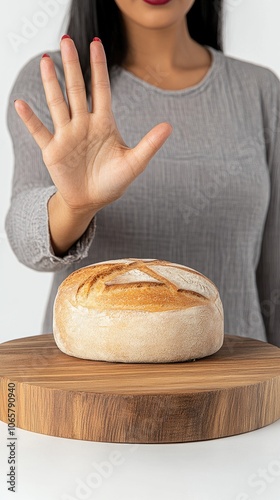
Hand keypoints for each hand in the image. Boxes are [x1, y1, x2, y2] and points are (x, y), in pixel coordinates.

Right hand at [14, 36, 172, 216]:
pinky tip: (21, 103)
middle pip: (76, 89)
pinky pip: (39, 131)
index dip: (98, 67)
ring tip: (46, 60)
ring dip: (51, 83)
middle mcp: (84, 124)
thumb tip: (169, 126)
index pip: (100, 89)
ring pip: (58, 103)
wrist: (92, 201)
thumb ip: (149, 144)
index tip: (96, 43)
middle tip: (66, 40)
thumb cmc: (113, 182)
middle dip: (72, 65)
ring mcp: (67, 135)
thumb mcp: (134, 163)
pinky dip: (30, 119)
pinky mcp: (52, 150)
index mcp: (104, 123)